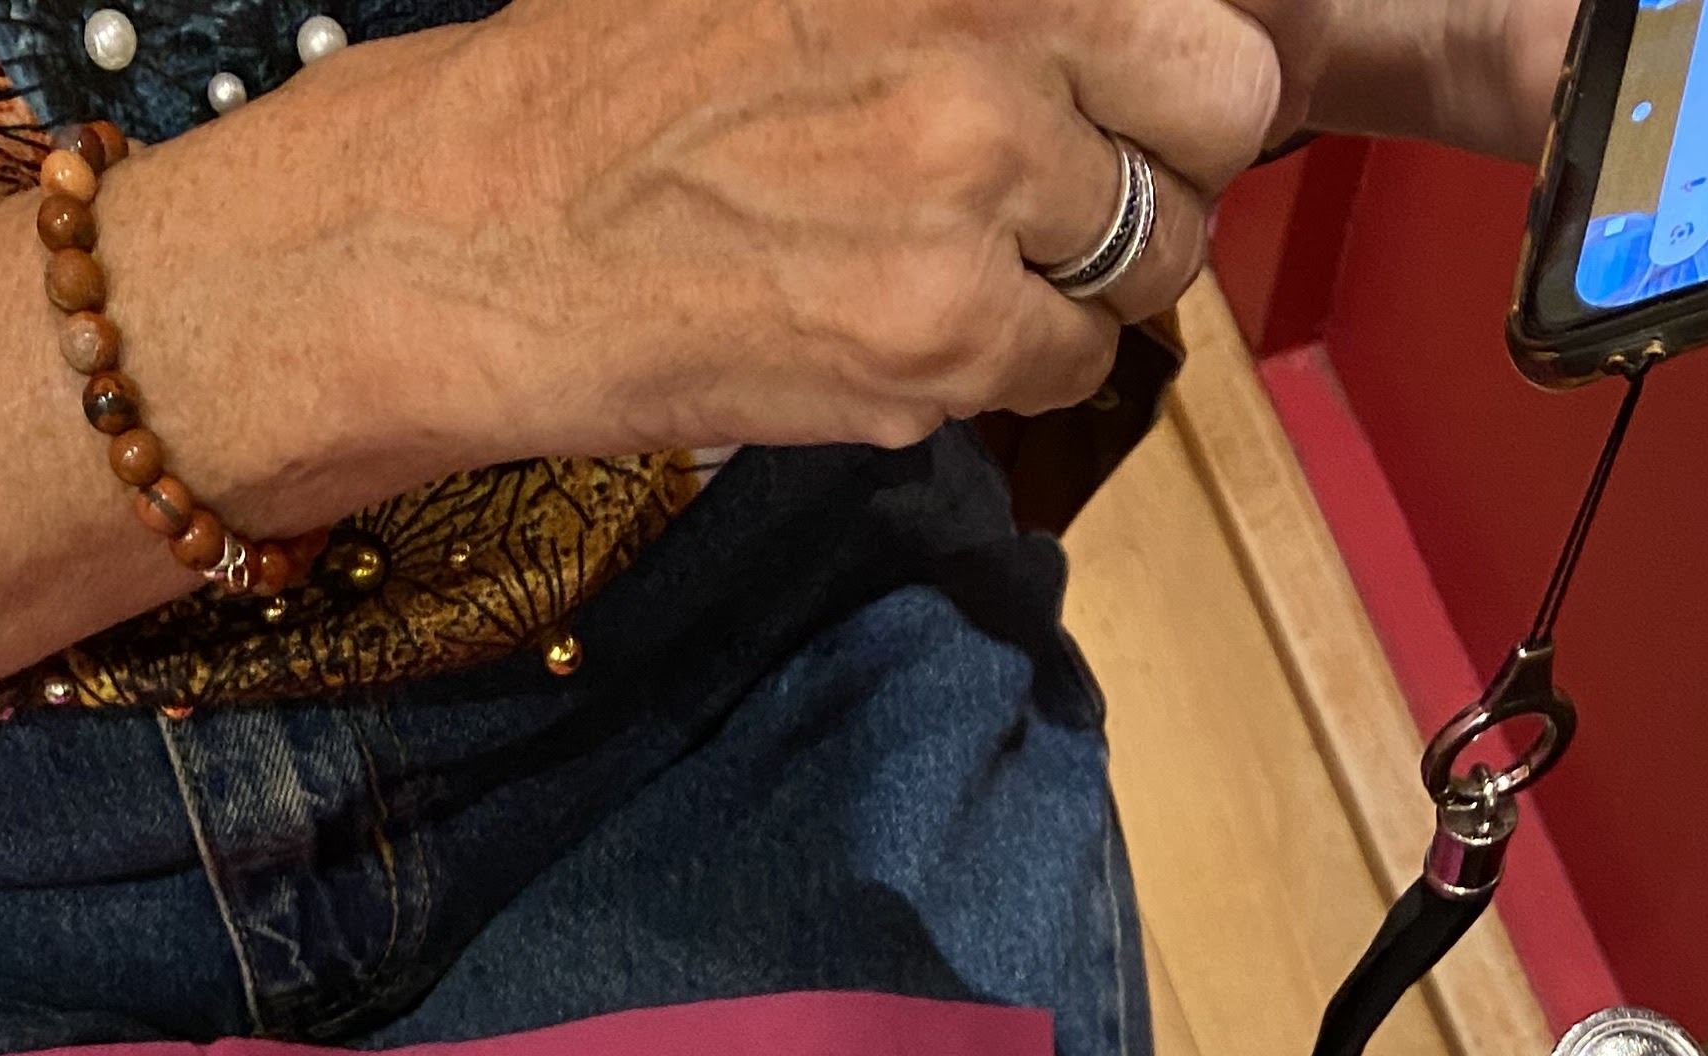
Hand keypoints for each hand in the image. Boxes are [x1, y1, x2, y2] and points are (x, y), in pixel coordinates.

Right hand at [227, 0, 1288, 498]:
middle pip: (1225, 96)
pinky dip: (1012, 370)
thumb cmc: (622, 82)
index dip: (1165, 48)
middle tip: (1081, 187)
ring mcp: (975, 188)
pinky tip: (906, 333)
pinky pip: (1069, 370)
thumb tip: (1095, 26)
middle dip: (1172, 148)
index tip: (1118, 83)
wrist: (483, 229)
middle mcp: (992, 30)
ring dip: (1091, 279)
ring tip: (966, 269)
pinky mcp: (941, 337)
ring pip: (1157, 259)